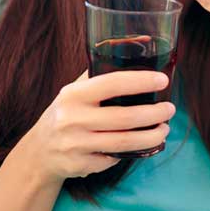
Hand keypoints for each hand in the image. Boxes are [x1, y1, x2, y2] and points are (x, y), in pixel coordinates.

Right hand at [25, 70, 175, 184]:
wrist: (39, 151)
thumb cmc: (67, 112)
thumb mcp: (76, 90)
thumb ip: (101, 71)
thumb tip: (139, 44)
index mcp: (74, 94)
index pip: (112, 83)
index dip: (141, 81)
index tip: (162, 80)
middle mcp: (73, 119)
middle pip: (124, 118)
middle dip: (154, 114)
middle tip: (170, 109)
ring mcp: (76, 145)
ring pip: (124, 143)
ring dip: (151, 137)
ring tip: (164, 129)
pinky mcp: (81, 166)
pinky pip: (114, 159)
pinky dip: (131, 152)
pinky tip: (141, 145)